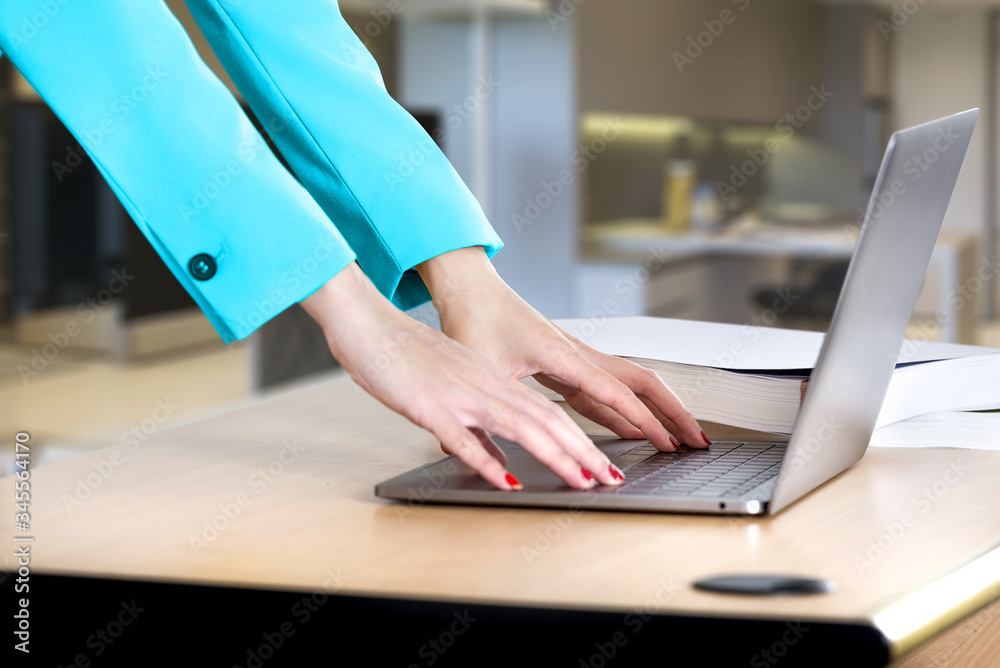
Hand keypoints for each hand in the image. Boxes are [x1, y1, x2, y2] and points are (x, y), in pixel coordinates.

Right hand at [301, 262, 626, 490]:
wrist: (367, 322)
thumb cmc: (401, 354)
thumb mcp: (448, 390)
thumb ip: (479, 427)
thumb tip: (501, 464)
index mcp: (491, 381)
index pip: (547, 412)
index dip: (577, 440)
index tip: (599, 465)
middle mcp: (485, 385)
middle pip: (546, 420)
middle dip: (583, 452)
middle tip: (610, 478)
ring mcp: (460, 394)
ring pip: (520, 425)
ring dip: (556, 455)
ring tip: (583, 480)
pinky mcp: (430, 404)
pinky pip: (463, 436)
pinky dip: (487, 460)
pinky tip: (506, 481)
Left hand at [417, 247, 709, 450]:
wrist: (469, 287)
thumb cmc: (473, 317)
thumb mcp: (480, 365)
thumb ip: (489, 407)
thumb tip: (478, 443)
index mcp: (563, 355)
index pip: (615, 392)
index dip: (645, 420)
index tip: (667, 444)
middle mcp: (577, 354)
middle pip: (641, 383)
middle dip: (673, 412)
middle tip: (696, 440)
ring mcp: (575, 359)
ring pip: (627, 387)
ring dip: (654, 413)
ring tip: (677, 440)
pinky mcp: (564, 364)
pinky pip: (603, 393)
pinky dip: (622, 414)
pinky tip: (633, 432)